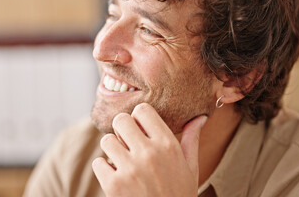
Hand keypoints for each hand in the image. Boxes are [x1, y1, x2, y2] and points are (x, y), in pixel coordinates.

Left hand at [92, 103, 207, 196]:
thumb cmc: (180, 194)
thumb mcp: (191, 167)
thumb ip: (191, 139)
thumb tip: (200, 117)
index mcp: (168, 145)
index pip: (142, 110)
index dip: (138, 118)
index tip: (140, 130)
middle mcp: (148, 154)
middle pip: (120, 120)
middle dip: (121, 130)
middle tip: (128, 143)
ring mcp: (130, 169)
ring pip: (106, 140)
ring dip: (112, 150)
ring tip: (123, 162)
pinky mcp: (113, 185)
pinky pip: (98, 163)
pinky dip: (104, 170)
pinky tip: (117, 177)